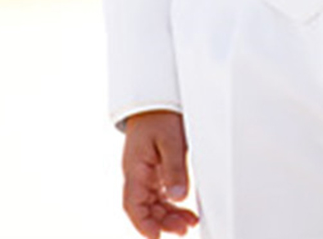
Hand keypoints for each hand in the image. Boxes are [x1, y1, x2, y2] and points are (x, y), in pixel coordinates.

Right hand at [122, 111, 198, 238]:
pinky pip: (161, 192)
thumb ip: (174, 168)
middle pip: (145, 207)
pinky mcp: (156, 168)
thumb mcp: (170, 140)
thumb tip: (179, 196)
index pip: (132, 204)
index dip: (143, 224)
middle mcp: (138, 174)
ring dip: (169, 215)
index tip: (157, 237)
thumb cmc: (160, 115)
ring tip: (189, 223)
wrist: (158, 98)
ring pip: (154, 202)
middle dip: (163, 222)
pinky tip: (185, 209)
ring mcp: (146, 172)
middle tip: (184, 229)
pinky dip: (172, 203)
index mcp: (135, 168)